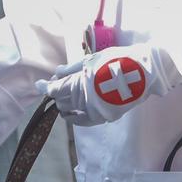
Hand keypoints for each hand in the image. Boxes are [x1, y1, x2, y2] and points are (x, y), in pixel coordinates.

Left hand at [44, 45, 174, 124]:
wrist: (143, 71)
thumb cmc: (117, 60)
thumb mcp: (93, 59)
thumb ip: (72, 68)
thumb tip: (57, 73)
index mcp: (81, 82)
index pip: (57, 89)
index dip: (45, 87)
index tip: (38, 85)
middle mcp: (85, 99)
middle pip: (62, 99)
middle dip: (57, 93)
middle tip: (56, 86)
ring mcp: (94, 109)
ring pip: (70, 110)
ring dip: (64, 104)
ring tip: (64, 98)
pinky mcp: (104, 116)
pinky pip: (83, 122)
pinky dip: (75, 119)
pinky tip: (70, 114)